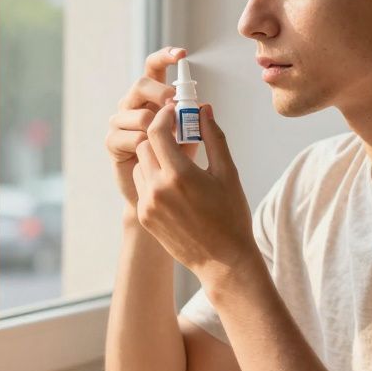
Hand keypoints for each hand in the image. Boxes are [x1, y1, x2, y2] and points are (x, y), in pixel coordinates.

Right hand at [105, 47, 200, 206]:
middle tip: (175, 105)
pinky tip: (151, 155)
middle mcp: (135, 105)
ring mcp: (121, 122)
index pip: (154, 67)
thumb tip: (205, 105)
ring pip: (137, 113)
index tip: (181, 55)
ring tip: (169, 144)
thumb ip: (197, 123)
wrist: (165, 200)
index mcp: (154, 97)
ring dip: (155, 126)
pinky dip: (143, 145)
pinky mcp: (113, 142)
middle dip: (160, 92)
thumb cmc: (181, 167)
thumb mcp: (194, 141)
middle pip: (141, 84)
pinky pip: (128, 136)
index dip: (164, 57)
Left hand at [131, 101, 260, 282]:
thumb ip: (213, 137)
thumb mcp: (227, 173)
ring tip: (178, 166)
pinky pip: (141, 186)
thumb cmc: (231, 216)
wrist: (222, 260)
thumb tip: (203, 109)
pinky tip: (175, 188)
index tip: (174, 112)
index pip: (156, 131)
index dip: (164, 116)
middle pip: (145, 146)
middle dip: (160, 137)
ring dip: (154, 158)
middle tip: (179, 138)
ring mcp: (148, 205)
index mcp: (179, 175)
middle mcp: (158, 189)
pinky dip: (153, 179)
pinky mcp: (145, 217)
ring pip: (140, 165)